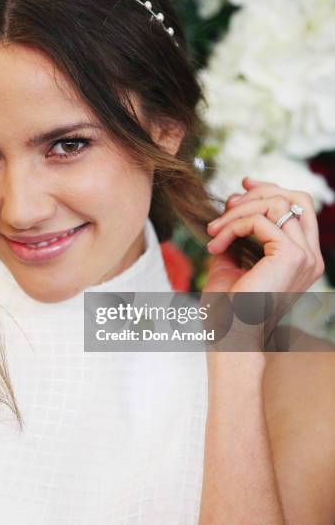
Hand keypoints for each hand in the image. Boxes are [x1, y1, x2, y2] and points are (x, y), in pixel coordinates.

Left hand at [201, 176, 325, 350]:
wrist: (228, 337)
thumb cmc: (228, 308)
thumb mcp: (233, 262)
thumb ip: (239, 235)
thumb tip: (232, 206)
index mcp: (303, 257)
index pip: (299, 206)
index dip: (271, 189)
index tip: (242, 186)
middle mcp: (310, 256)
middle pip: (295, 197)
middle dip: (257, 193)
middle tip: (225, 205)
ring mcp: (305, 255)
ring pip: (276, 204)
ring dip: (238, 211)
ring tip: (214, 231)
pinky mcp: (290, 256)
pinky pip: (260, 221)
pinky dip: (232, 226)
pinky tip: (215, 244)